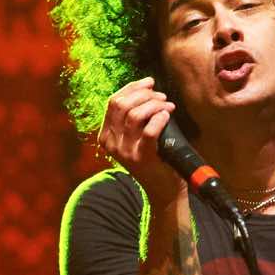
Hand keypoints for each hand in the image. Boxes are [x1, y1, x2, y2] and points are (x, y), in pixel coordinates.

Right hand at [96, 77, 182, 204]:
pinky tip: (167, 115)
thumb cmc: (154, 160)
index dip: (132, 88)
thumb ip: (133, 118)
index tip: (149, 83)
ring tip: (167, 105)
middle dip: (144, 94)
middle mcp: (112, 143)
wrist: (163, 191)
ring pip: (134, 115)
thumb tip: (147, 88)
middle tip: (161, 96)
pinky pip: (149, 130)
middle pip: (122, 105)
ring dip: (154, 105)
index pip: (113, 102)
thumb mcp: (136, 138)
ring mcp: (125, 152)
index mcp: (106, 136)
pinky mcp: (142, 158)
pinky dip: (159, 118)